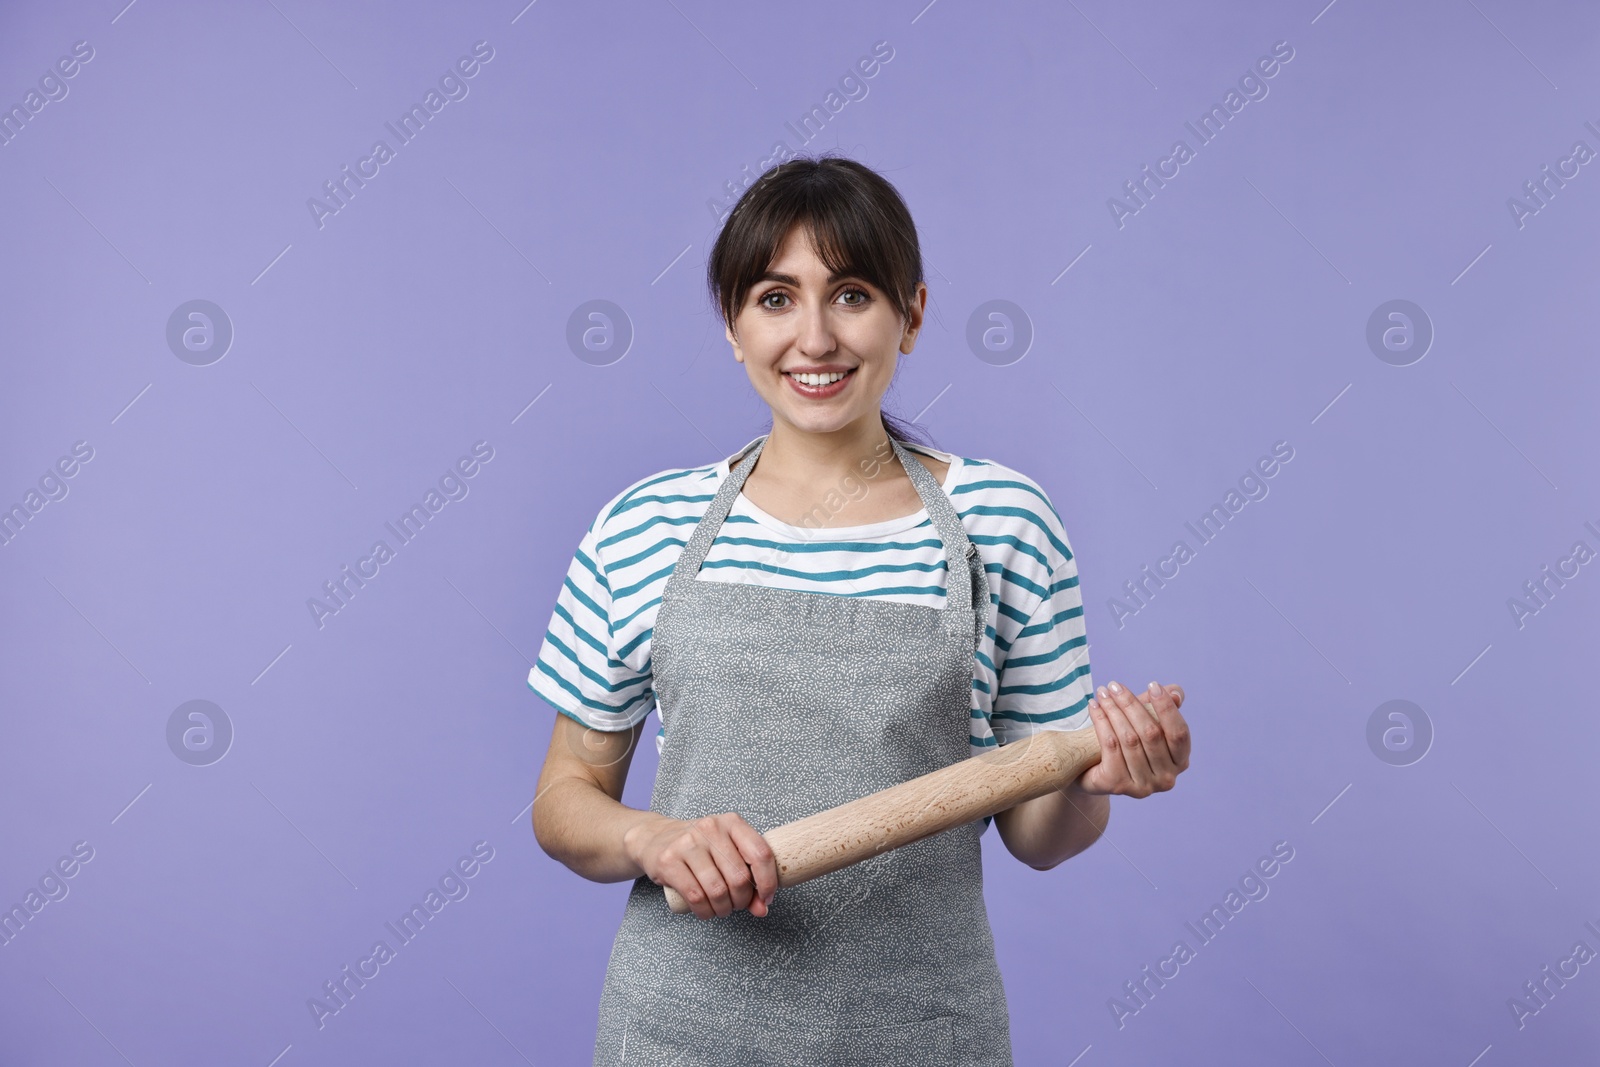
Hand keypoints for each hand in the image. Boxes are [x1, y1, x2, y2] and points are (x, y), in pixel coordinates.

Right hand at [623, 812, 778, 920]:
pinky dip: (705, 912)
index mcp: (732, 822)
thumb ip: (748, 879)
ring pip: (717, 890)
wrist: (656, 838)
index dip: (768, 882)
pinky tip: (705, 911)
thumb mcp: (727, 853)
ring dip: (723, 909)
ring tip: (721, 909)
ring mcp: (688, 843)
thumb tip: (762, 909)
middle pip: (739, 878)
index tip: (766, 899)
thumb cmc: (700, 848)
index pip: (760, 853)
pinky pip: (695, 896)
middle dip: (742, 901)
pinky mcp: (669, 861)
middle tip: (736, 904)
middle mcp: (711, 828)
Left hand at [1077, 681, 1189, 797]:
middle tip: (1114, 686)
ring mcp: (1143, 786)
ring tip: (1102, 693)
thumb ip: (1160, 707)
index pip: (1179, 733)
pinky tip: (1094, 706)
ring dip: (1113, 710)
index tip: (1152, 685)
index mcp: (1180, 761)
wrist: (1091, 770)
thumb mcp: (1143, 722)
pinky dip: (1101, 722)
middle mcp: (1166, 778)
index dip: (1167, 708)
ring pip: (1129, 739)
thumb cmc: (1125, 741)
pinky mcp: (1119, 785)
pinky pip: (1110, 746)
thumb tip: (1175, 692)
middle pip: (1151, 733)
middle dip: (1131, 704)